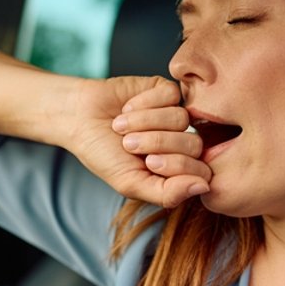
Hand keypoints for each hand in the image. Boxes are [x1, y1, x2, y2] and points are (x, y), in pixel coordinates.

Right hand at [69, 76, 211, 207]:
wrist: (80, 119)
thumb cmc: (103, 154)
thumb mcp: (130, 183)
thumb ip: (168, 193)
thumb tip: (205, 187)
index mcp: (176, 169)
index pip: (202, 172)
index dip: (177, 166)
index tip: (148, 162)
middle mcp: (180, 142)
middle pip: (194, 144)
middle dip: (157, 143)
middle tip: (128, 144)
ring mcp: (175, 115)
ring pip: (181, 118)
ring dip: (145, 122)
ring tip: (121, 126)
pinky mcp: (166, 91)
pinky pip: (171, 95)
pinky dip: (144, 103)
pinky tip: (127, 107)